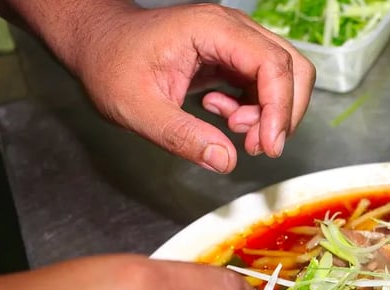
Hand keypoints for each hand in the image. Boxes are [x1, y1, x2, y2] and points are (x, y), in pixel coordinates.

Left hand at [47, 2, 314, 172]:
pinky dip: (257, 110)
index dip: (279, 108)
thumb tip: (225, 160)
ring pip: (284, 77)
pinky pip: (265, 85)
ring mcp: (236, 42)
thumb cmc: (110, 64)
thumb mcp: (136, 107)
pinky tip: (223, 116)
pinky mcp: (234, 58)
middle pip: (292, 67)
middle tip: (257, 145)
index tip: (268, 146)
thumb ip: (181, 136)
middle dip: (284, 112)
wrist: (97, 44)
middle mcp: (233, 29)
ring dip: (271, 114)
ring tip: (235, 131)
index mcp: (211, 29)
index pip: (271, 64)